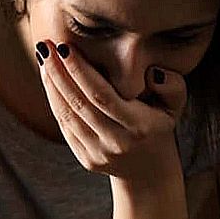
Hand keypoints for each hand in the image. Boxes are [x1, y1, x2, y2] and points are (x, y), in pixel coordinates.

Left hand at [35, 39, 186, 183]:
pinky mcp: (85, 159)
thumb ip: (172, 85)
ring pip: (67, 115)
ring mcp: (98, 153)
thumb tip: (152, 72)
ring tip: (44, 57)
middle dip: (59, 73)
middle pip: (79, 104)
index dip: (81, 72)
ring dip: (52, 84)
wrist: (149, 172)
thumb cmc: (160, 126)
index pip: (102, 96)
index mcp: (139, 127)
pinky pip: (64, 126)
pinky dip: (54, 100)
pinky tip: (49, 78)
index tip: (65, 47)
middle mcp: (116, 143)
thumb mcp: (175, 105)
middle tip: (46, 46)